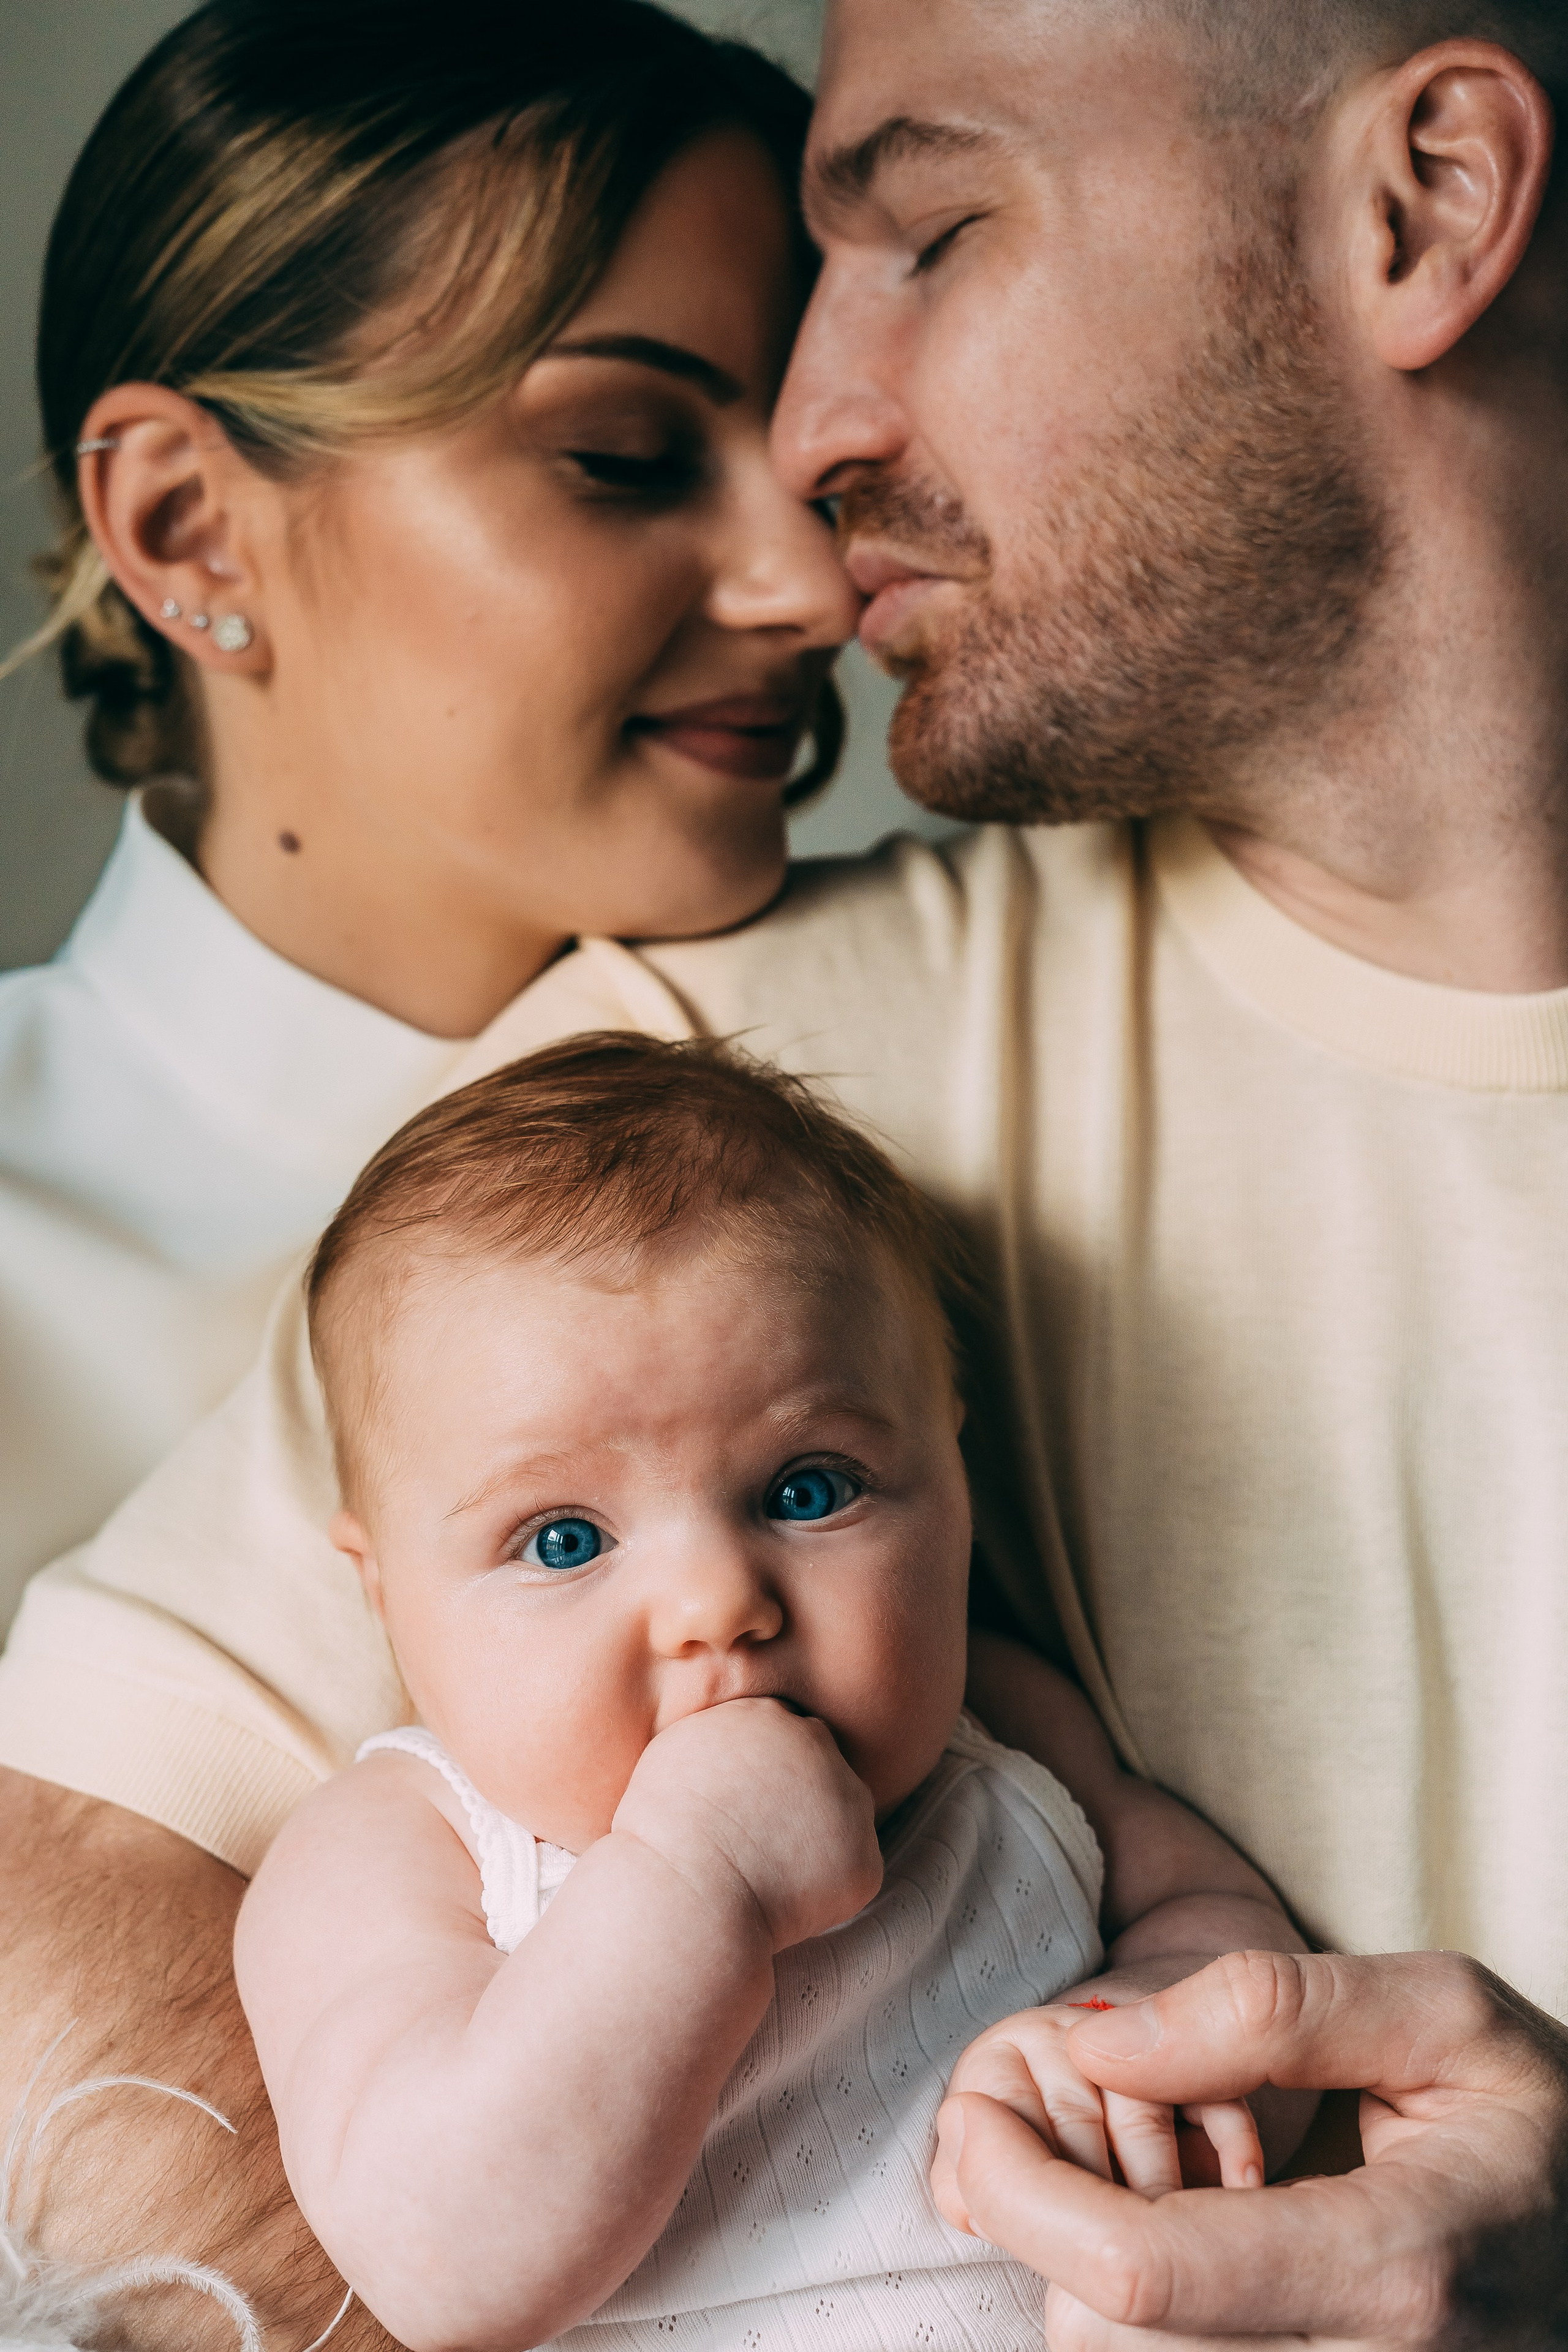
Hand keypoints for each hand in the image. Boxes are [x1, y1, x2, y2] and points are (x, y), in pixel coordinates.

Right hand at [612, 1698, 882, 1951]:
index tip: (746, 1804)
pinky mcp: (864, 1858)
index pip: (786, 1734)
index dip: (768, 1773)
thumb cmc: (662, 1833)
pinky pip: (853, 1871)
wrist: (685, 1894)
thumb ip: (725, 1735)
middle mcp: (819, 1748)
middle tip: (763, 1839)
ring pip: (844, 1816)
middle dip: (802, 1797)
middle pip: (822, 1766)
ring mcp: (850, 1801)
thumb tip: (740, 1745)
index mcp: (771, 1716)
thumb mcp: (679, 1753)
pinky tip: (788, 1900)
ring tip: (768, 1871)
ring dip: (820, 1839)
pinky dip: (829, 1889)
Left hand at [929, 1950, 1567, 2348]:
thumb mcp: (1449, 2016)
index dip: (1025, 2191)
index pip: (1143, 2271)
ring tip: (1142, 2187)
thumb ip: (1271, 2011)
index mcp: (1399, 2272)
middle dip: (1052, 2232)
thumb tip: (1099, 2045)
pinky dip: (1151, 2317)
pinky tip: (1182, 2245)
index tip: (973, 2111)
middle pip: (1116, 2344)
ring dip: (1096, 2282)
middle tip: (1060, 2134)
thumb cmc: (1544, 2120)